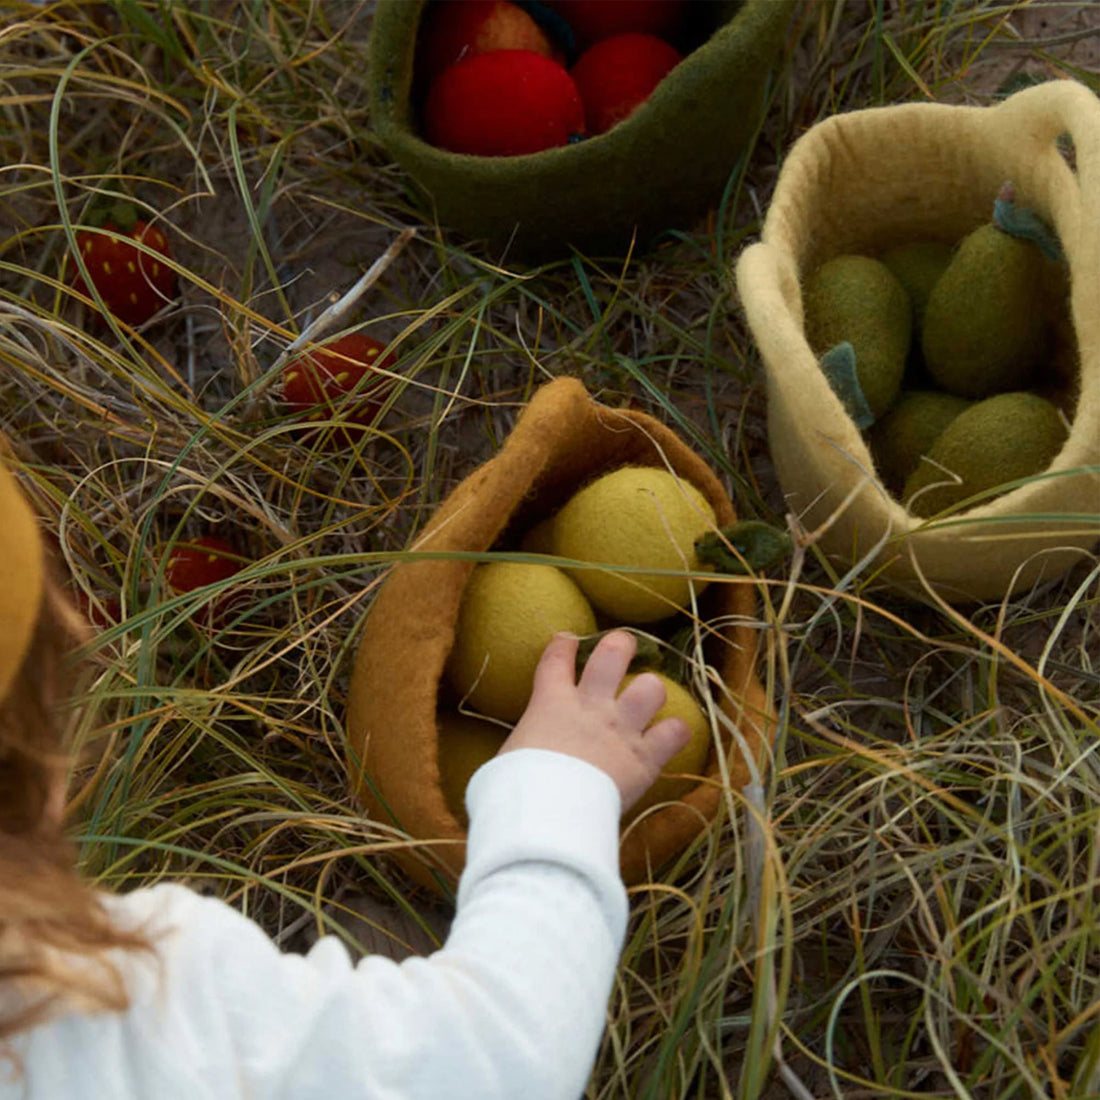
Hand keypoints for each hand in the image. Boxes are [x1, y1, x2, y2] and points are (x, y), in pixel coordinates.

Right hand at [498, 630, 691, 813]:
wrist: (546, 811)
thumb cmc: (514, 788)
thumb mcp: (507, 759)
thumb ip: (519, 753)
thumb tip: (507, 772)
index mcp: (550, 703)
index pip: (557, 658)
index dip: (564, 644)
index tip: (568, 640)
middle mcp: (591, 707)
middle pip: (613, 654)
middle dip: (620, 645)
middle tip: (622, 649)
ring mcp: (621, 729)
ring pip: (652, 687)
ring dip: (651, 691)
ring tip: (647, 697)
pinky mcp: (644, 758)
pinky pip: (675, 732)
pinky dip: (676, 731)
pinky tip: (672, 734)